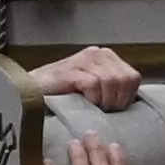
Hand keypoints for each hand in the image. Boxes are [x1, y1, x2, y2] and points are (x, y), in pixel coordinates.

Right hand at [29, 45, 144, 111]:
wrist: (31, 93)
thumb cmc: (62, 95)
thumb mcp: (95, 88)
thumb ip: (112, 87)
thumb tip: (132, 99)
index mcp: (106, 56)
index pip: (133, 77)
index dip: (127, 97)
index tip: (114, 109)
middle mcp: (97, 53)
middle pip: (125, 80)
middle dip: (117, 101)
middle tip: (103, 111)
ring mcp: (83, 60)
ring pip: (111, 81)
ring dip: (104, 101)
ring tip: (93, 108)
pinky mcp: (71, 70)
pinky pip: (94, 84)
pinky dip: (92, 98)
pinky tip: (83, 103)